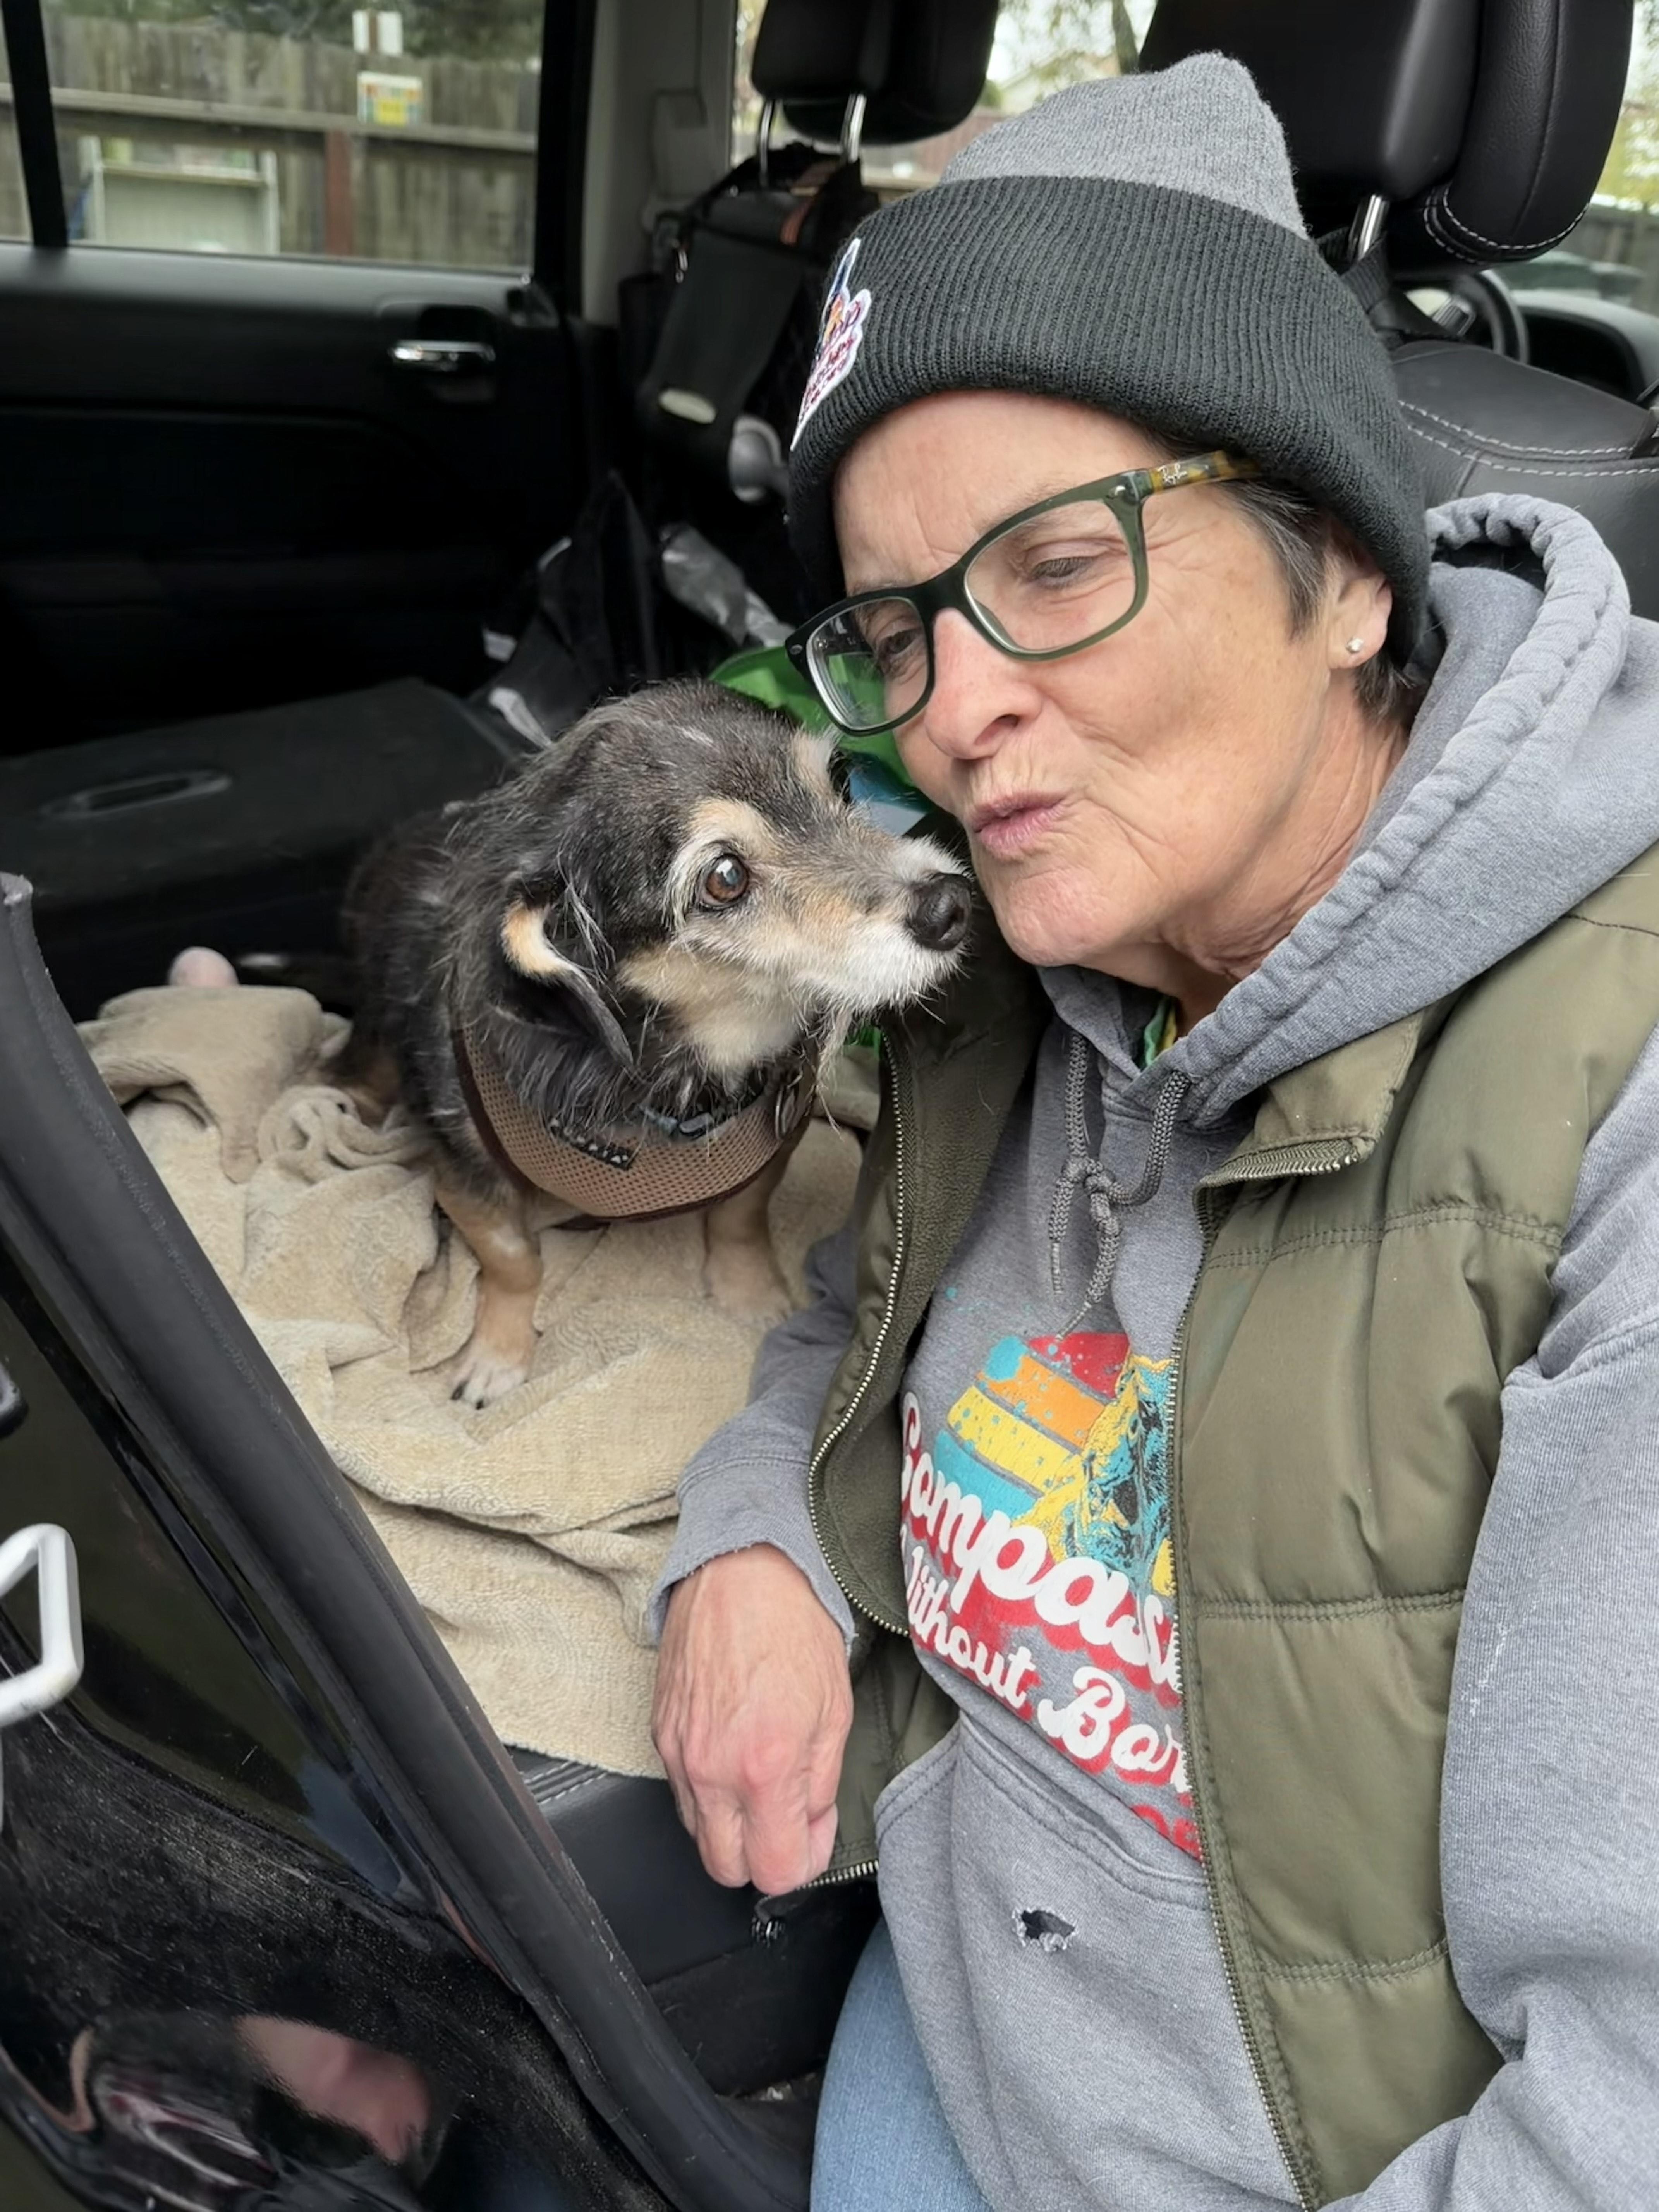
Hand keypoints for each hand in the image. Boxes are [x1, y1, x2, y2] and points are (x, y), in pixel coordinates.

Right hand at [653, 1545, 852, 1892]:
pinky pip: (681, 1793)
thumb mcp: (835, 1711)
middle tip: (789, 1819)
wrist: (740, 1571)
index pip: (777, 1870)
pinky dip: (708, 1792)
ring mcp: (678, 1754)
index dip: (805, 1861)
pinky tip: (734, 1755)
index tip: (816, 1832)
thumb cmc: (793, 1627)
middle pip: (725, 1870)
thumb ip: (821, 1785)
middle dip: (761, 1857)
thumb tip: (811, 1829)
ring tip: (762, 1781)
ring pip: (699, 1835)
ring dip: (732, 1827)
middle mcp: (712, 1771)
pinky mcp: (659, 1734)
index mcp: (765, 1768)